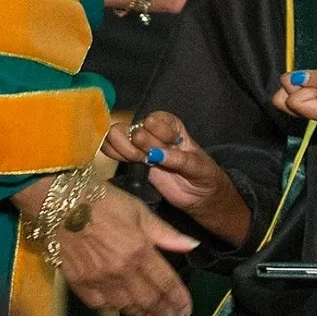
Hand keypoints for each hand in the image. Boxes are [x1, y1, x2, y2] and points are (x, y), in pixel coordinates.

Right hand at [50, 179, 198, 315]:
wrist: (59, 201)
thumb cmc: (102, 200)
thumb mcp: (139, 211)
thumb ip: (166, 233)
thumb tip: (192, 245)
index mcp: (140, 251)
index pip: (166, 282)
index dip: (178, 299)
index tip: (186, 309)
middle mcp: (121, 270)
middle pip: (148, 300)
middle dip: (162, 312)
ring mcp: (98, 279)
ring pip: (125, 306)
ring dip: (140, 313)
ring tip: (148, 315)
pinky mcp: (78, 282)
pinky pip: (99, 304)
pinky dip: (112, 308)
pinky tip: (119, 306)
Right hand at [105, 111, 250, 246]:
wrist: (199, 195)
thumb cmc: (203, 174)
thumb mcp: (198, 166)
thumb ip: (179, 159)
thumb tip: (156, 155)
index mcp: (171, 125)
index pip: (154, 119)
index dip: (158, 131)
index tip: (170, 144)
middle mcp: (153, 132)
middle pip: (132, 126)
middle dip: (138, 141)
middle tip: (147, 156)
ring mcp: (140, 146)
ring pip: (117, 134)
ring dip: (123, 146)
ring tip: (137, 159)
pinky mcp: (132, 160)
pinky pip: (113, 150)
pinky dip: (113, 153)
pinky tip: (126, 161)